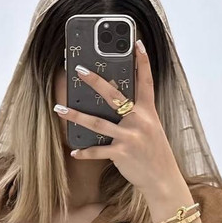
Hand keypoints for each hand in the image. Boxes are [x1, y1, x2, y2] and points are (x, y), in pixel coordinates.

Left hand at [53, 40, 185, 199]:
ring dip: (75, 116)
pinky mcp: (122, 153)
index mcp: (148, 112)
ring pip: (97, 123)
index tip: (137, 43)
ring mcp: (130, 136)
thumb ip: (136, 115)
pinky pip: (98, 151)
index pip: (146, 81)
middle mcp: (139, 121)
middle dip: (94, 81)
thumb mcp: (151, 129)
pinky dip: (85, 152)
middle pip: (114, 96)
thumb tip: (114, 105)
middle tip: (79, 70)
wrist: (162, 179)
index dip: (142, 62)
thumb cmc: (154, 153)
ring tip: (59, 108)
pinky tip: (74, 151)